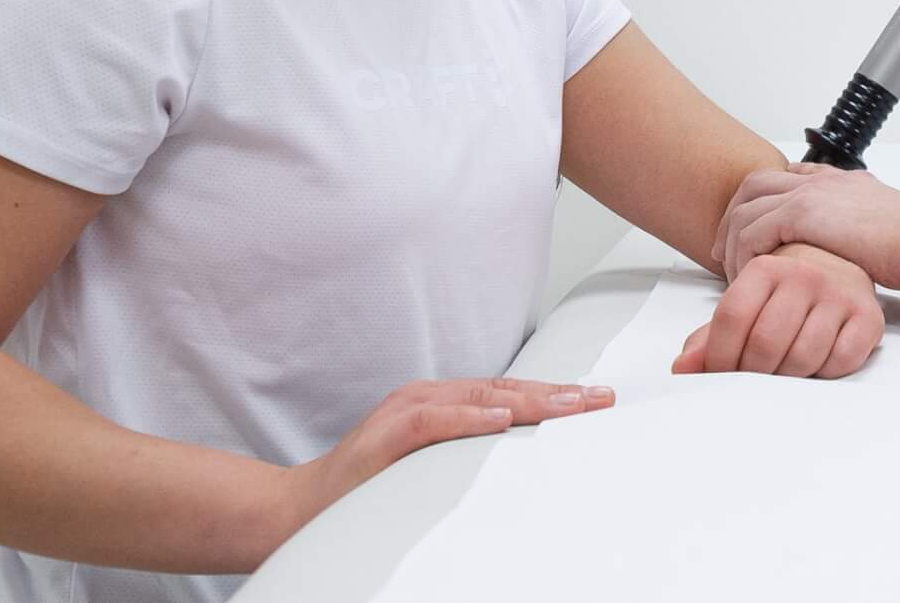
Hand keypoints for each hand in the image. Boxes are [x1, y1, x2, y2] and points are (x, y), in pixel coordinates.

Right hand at [279, 376, 611, 545]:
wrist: (298, 508)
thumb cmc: (363, 491)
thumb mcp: (425, 467)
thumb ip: (464, 452)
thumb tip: (516, 453)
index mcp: (439, 405)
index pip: (506, 395)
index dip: (552, 397)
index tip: (595, 402)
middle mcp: (426, 398)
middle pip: (503, 391)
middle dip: (556, 395)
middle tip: (601, 400)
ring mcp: (405, 411)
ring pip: (478, 398)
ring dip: (528, 401)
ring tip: (570, 404)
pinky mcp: (386, 435)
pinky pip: (434, 422)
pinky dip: (470, 419)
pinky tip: (503, 418)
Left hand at [671, 244, 883, 377]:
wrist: (840, 265)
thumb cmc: (786, 293)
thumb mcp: (747, 303)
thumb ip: (711, 335)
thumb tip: (681, 370)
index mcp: (766, 267)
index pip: (731, 318)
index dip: (718, 357)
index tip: (717, 375)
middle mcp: (805, 275)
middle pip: (764, 345)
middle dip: (752, 375)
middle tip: (752, 381)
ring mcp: (839, 295)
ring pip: (803, 358)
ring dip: (788, 379)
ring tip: (783, 372)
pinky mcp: (868, 317)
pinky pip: (841, 362)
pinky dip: (825, 373)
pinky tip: (817, 364)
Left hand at [714, 165, 899, 294]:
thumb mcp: (882, 229)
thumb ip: (861, 231)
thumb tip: (857, 251)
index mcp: (839, 181)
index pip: (786, 178)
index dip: (761, 204)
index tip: (750, 232)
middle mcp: (820, 181)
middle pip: (754, 185)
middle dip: (733, 218)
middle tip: (725, 252)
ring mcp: (810, 194)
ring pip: (745, 208)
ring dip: (732, 241)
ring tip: (733, 272)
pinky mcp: (803, 214)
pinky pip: (752, 231)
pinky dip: (743, 255)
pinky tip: (748, 277)